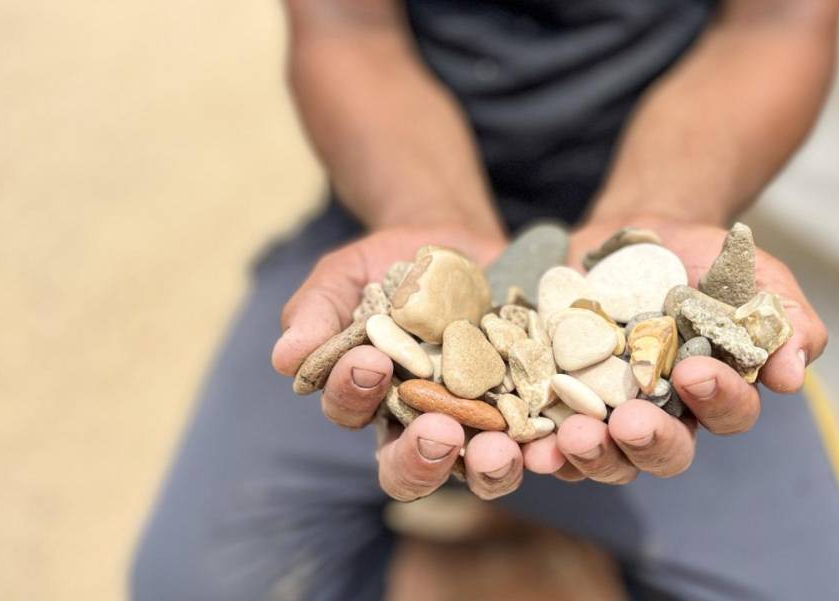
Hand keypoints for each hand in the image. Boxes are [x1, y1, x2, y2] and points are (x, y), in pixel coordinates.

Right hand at [273, 225, 541, 500]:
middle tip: (439, 433)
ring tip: (500, 448)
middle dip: (421, 458)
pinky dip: (545, 446)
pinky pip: (536, 440)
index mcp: (368, 398)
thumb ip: (317, 310)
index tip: (369, 361)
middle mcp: (418, 423)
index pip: (351, 411)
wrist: (464, 245)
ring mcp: (475, 422)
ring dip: (488, 467)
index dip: (354, 395)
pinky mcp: (528, 410)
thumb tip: (284, 359)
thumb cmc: (392, 263)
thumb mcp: (348, 272)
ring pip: (476, 469)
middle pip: (410, 467)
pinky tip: (553, 438)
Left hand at [518, 215, 828, 483]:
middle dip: (648, 443)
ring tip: (572, 439)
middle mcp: (664, 417)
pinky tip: (525, 441)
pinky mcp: (558, 401)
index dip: (717, 399)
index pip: (728, 413)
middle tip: (630, 424)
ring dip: (589, 455)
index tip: (695, 371)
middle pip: (664, 454)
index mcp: (715, 394)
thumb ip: (781, 317)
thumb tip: (790, 374)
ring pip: (605, 457)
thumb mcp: (750, 273)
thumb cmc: (702, 258)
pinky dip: (537, 443)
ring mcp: (608, 414)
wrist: (632, 234)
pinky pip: (547, 435)